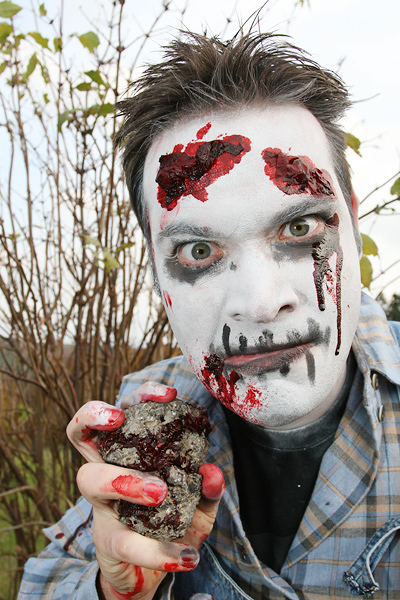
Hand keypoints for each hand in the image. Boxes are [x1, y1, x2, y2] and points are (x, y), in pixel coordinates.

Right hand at [67, 382, 223, 599]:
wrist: (153, 571)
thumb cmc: (171, 522)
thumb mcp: (196, 504)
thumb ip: (206, 488)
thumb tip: (212, 472)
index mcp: (129, 451)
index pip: (125, 410)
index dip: (140, 396)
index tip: (169, 394)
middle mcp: (107, 469)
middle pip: (81, 432)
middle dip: (94, 416)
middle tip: (119, 420)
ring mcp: (101, 504)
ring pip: (89, 478)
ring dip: (123, 480)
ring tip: (159, 493)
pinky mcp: (106, 539)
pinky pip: (123, 540)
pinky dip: (157, 552)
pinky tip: (187, 557)